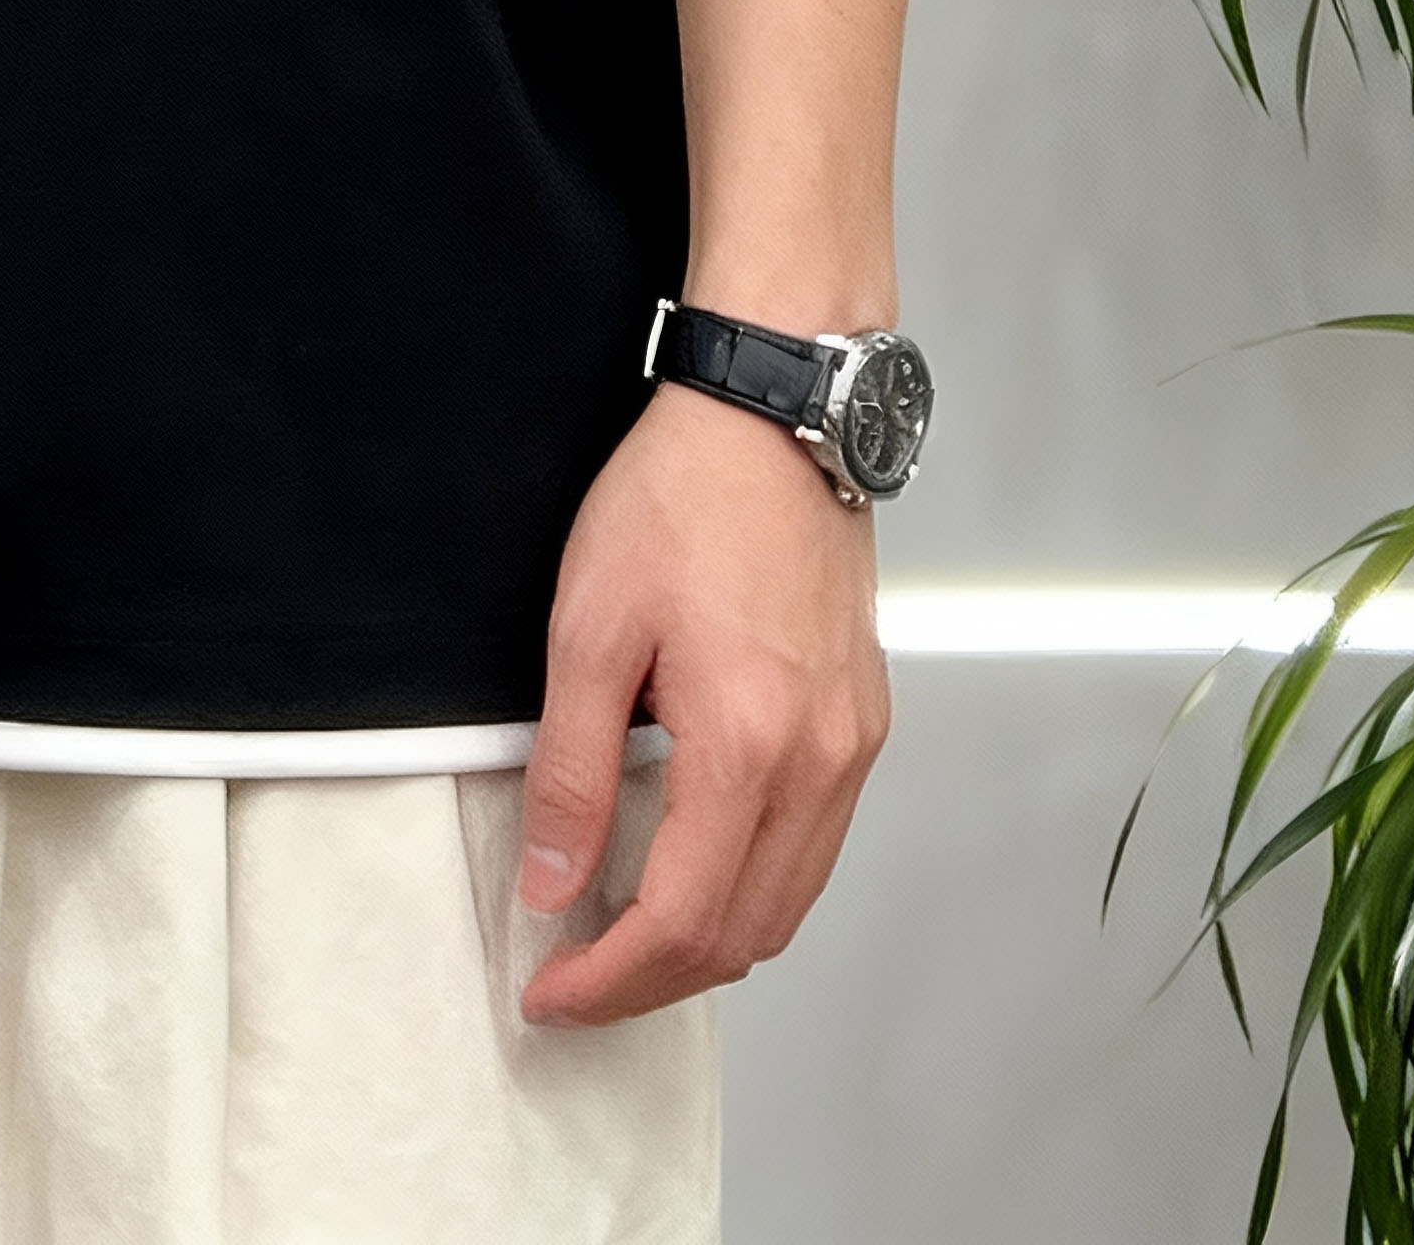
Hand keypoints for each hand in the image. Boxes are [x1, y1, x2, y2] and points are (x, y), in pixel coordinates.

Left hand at [512, 380, 890, 1023]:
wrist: (772, 421)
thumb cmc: (681, 500)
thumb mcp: (589, 627)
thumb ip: (569, 767)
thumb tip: (552, 880)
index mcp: (749, 745)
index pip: (681, 921)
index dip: (608, 978)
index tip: (550, 993)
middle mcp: (821, 763)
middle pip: (745, 936)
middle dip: (653, 980)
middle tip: (575, 980)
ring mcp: (854, 748)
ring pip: (789, 904)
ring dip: (708, 943)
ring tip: (623, 939)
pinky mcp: (863, 724)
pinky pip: (815, 849)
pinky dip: (752, 887)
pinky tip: (693, 867)